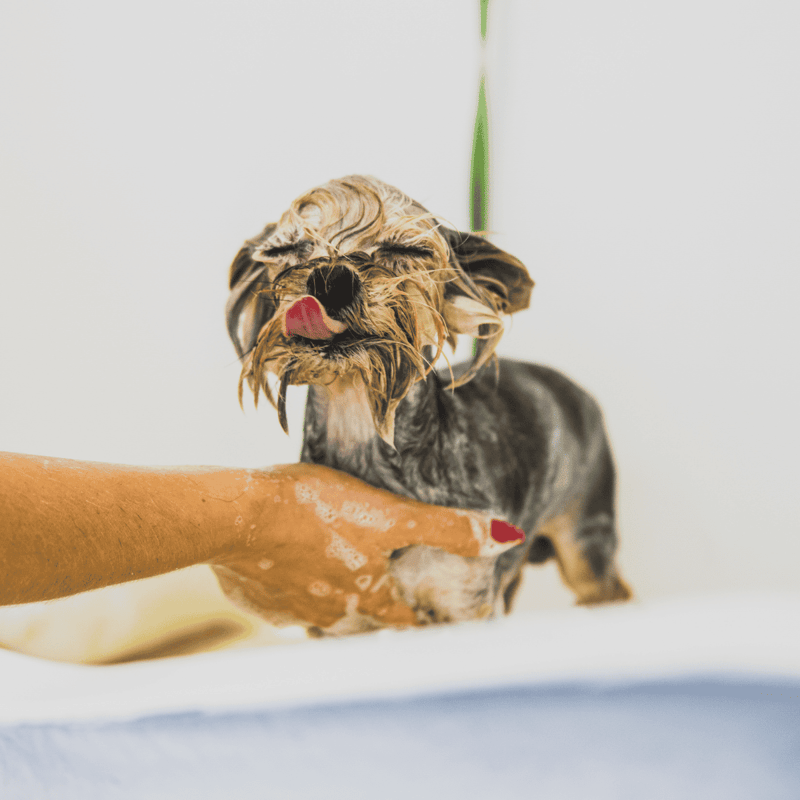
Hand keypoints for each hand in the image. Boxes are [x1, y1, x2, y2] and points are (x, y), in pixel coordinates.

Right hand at [210, 463, 524, 632]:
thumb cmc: (315, 510)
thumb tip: (508, 539)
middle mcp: (333, 616)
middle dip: (377, 609)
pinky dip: (290, 588)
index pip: (410, 621)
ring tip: (332, 574)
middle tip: (381, 587)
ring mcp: (291, 613)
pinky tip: (284, 563)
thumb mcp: (388, 514)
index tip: (433, 615)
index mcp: (369, 597)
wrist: (234, 517)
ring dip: (332, 601)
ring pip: (323, 615)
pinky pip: (282, 603)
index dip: (425, 616)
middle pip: (366, 623)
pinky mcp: (257, 601)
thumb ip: (446, 528)